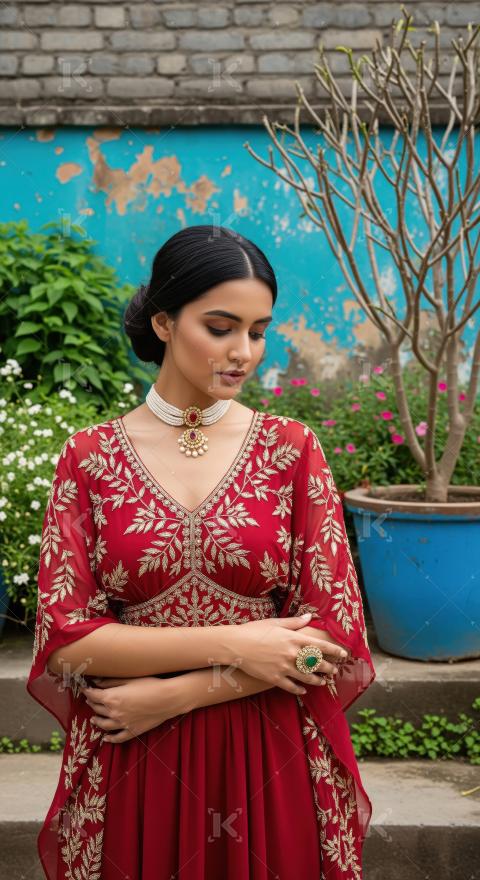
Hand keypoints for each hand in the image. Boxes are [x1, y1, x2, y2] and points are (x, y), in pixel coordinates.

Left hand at [78, 675, 185, 743]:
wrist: (168, 699)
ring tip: (93, 718)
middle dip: (92, 703)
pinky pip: (117, 738)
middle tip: (90, 699)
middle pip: (97, 709)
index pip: (93, 695)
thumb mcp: (129, 679)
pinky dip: (109, 738)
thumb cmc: (150, 685)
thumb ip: (111, 681)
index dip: (87, 691)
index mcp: (112, 698)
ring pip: (103, 725)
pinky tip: (106, 737)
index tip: (85, 688)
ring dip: (96, 721)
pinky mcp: (132, 731)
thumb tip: (96, 682)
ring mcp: (123, 724)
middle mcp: (114, 713)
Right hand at [226, 614, 349, 694]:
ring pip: (307, 677)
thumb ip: (295, 622)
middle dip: (329, 668)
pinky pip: (291, 686)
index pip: (321, 646)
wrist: (236, 645)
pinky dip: (299, 689)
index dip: (334, 651)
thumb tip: (310, 617)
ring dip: (318, 680)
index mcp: (294, 638)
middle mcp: (292, 654)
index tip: (344, 654)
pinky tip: (304, 690)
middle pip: (317, 663)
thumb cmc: (255, 630)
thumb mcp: (276, 623)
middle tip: (335, 670)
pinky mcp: (274, 678)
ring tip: (324, 682)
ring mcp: (284, 667)